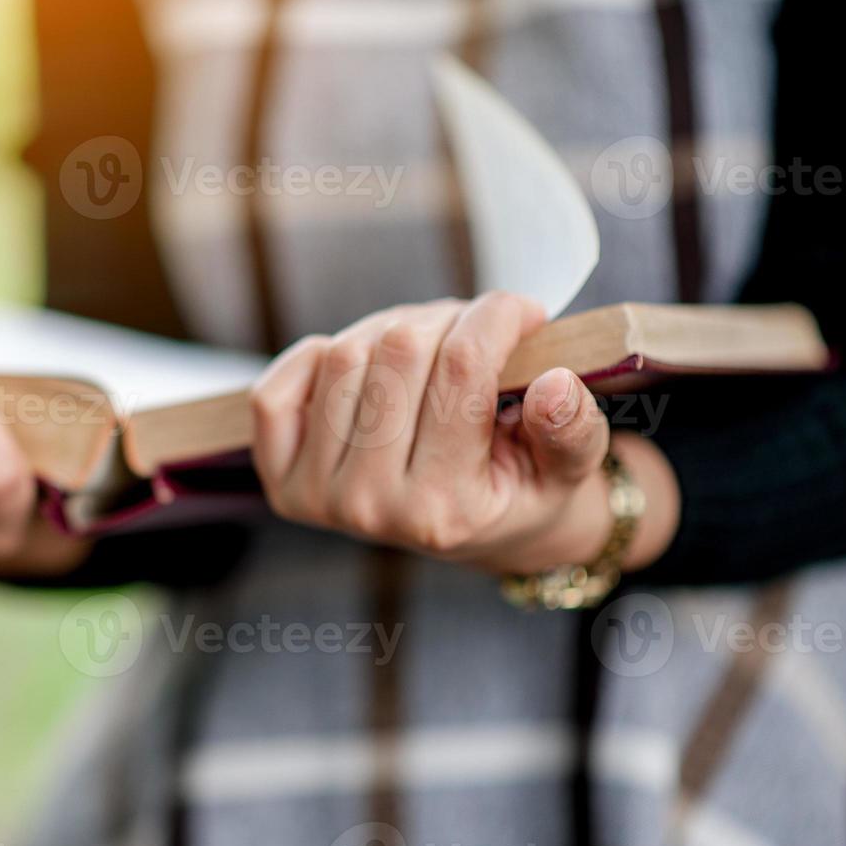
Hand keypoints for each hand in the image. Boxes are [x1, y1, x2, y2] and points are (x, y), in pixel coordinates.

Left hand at [250, 292, 673, 573]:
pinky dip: (314, 358)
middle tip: (475, 333)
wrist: (480, 533)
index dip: (500, 316)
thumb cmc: (526, 490)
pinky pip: (274, 391)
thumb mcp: (569, 471)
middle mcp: (373, 509)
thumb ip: (571, 432)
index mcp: (447, 510)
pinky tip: (361, 366)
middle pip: (401, 351)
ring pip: (344, 355)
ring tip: (430, 350)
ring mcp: (319, 498)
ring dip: (391, 330)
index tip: (526, 311)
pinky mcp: (282, 482)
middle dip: (449, 320)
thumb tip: (557, 384)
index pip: (463, 370)